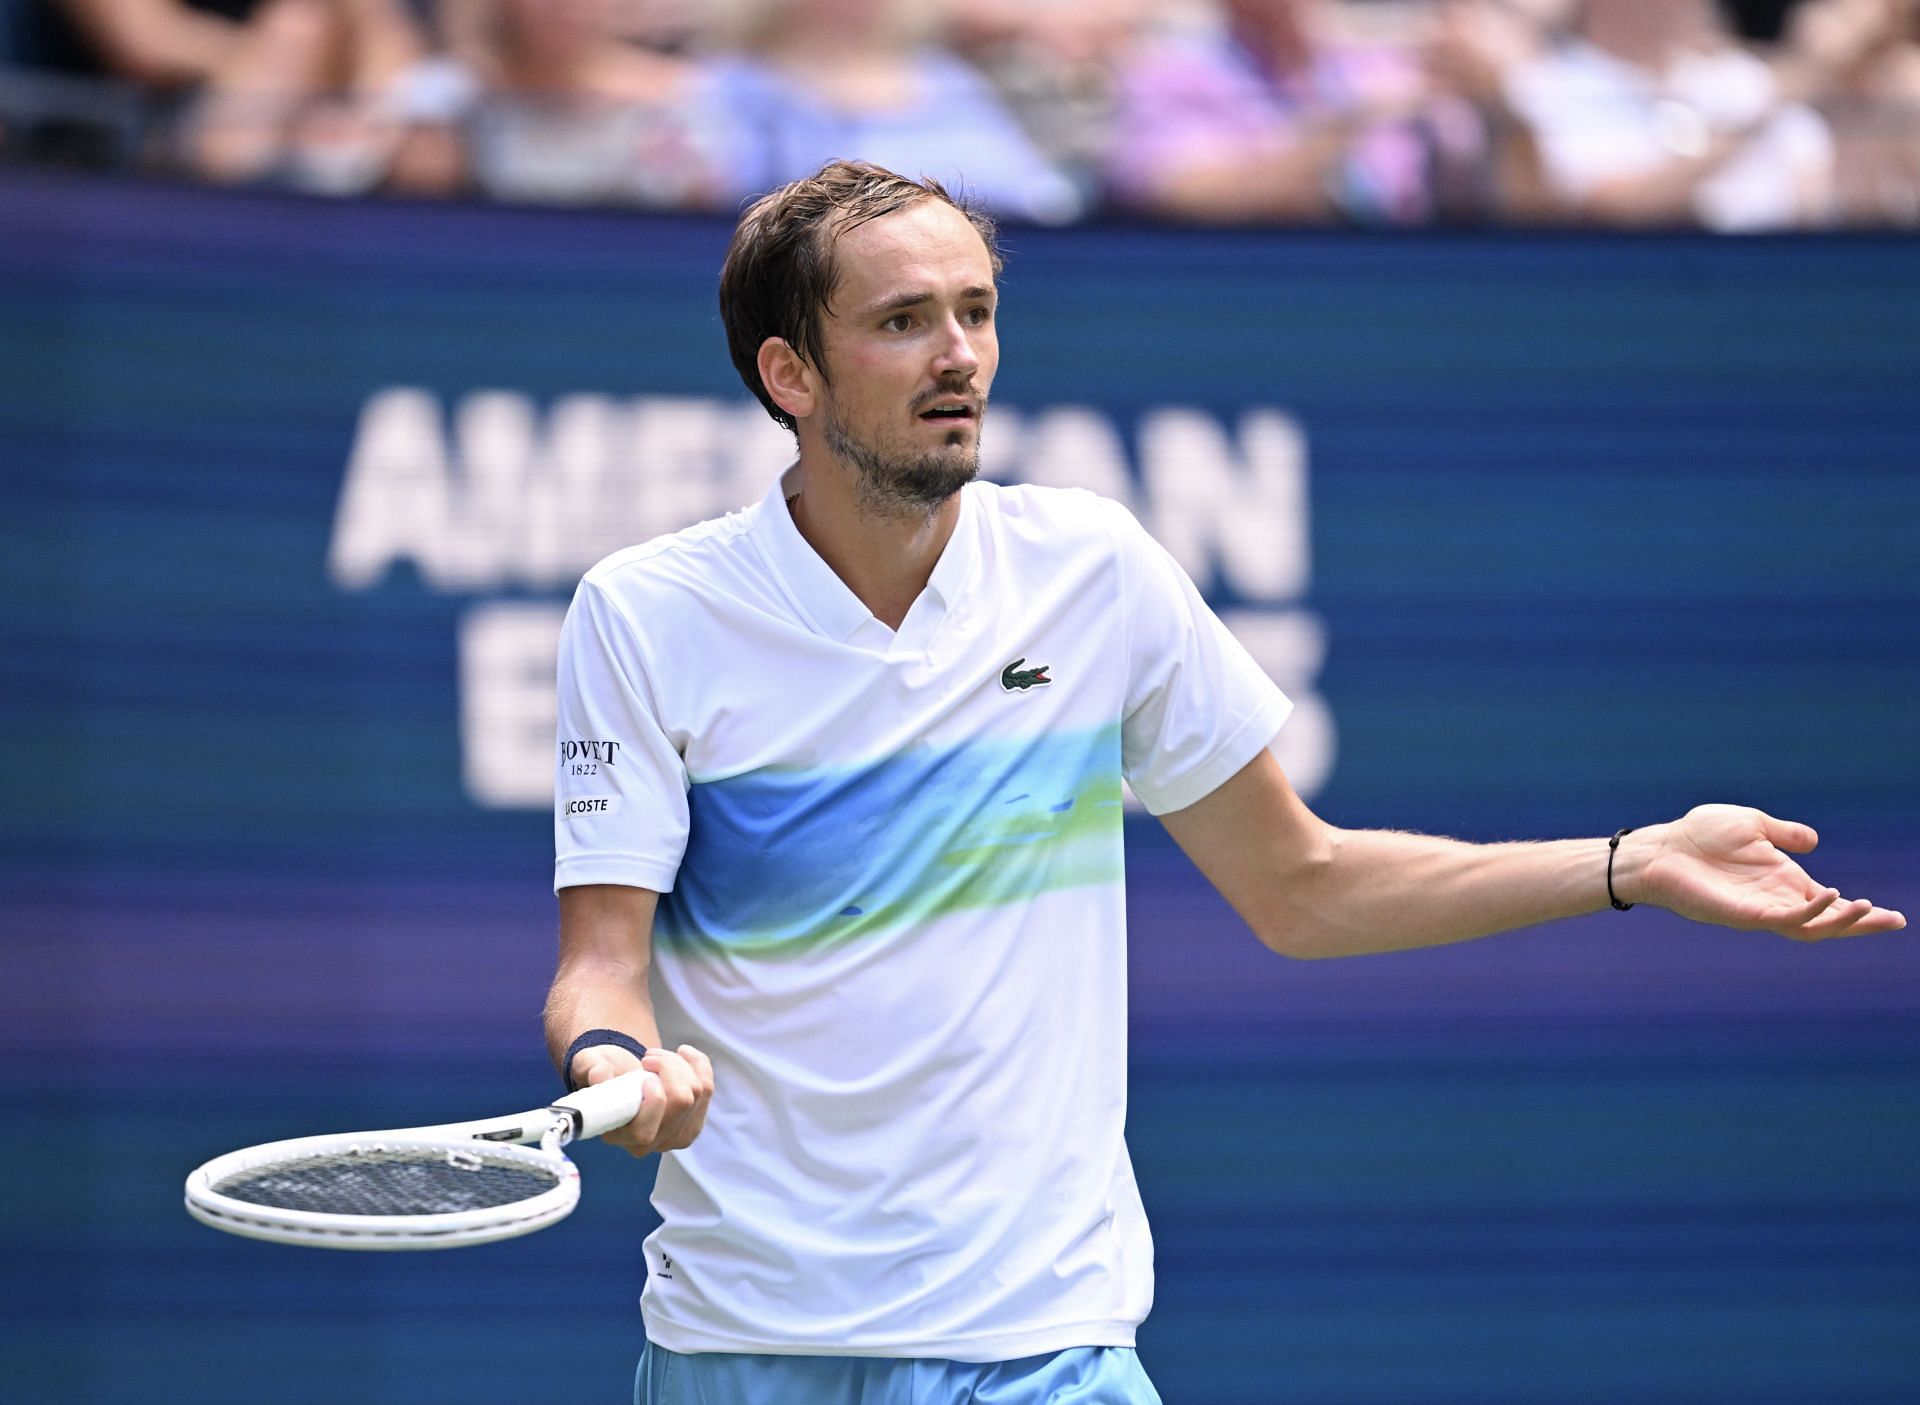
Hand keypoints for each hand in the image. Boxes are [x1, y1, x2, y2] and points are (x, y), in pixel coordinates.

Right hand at [571, 1042, 714, 1158]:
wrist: (622, 1074)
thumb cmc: (605, 1072)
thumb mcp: (591, 1065)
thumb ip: (592, 1070)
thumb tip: (599, 1075)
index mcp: (619, 1136)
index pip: (644, 1132)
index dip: (652, 1099)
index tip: (644, 1074)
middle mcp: (650, 1144)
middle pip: (680, 1104)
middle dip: (669, 1068)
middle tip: (648, 1057)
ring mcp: (676, 1135)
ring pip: (697, 1092)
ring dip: (679, 1064)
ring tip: (657, 1056)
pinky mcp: (693, 1121)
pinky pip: (707, 1088)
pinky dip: (698, 1064)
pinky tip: (683, 1054)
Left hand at [1620, 805, 1905, 940]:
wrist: (1662, 848)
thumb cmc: (1699, 835)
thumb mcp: (1752, 824)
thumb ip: (1784, 833)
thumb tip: (1814, 842)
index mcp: (1780, 880)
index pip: (1826, 901)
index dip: (1855, 908)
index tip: (1889, 913)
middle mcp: (1775, 898)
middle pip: (1826, 920)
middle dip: (1861, 923)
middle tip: (1896, 921)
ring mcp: (1760, 909)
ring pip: (1811, 927)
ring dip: (1842, 921)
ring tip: (1870, 910)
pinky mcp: (1743, 914)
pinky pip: (1783, 918)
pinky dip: (1809, 910)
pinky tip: (1829, 894)